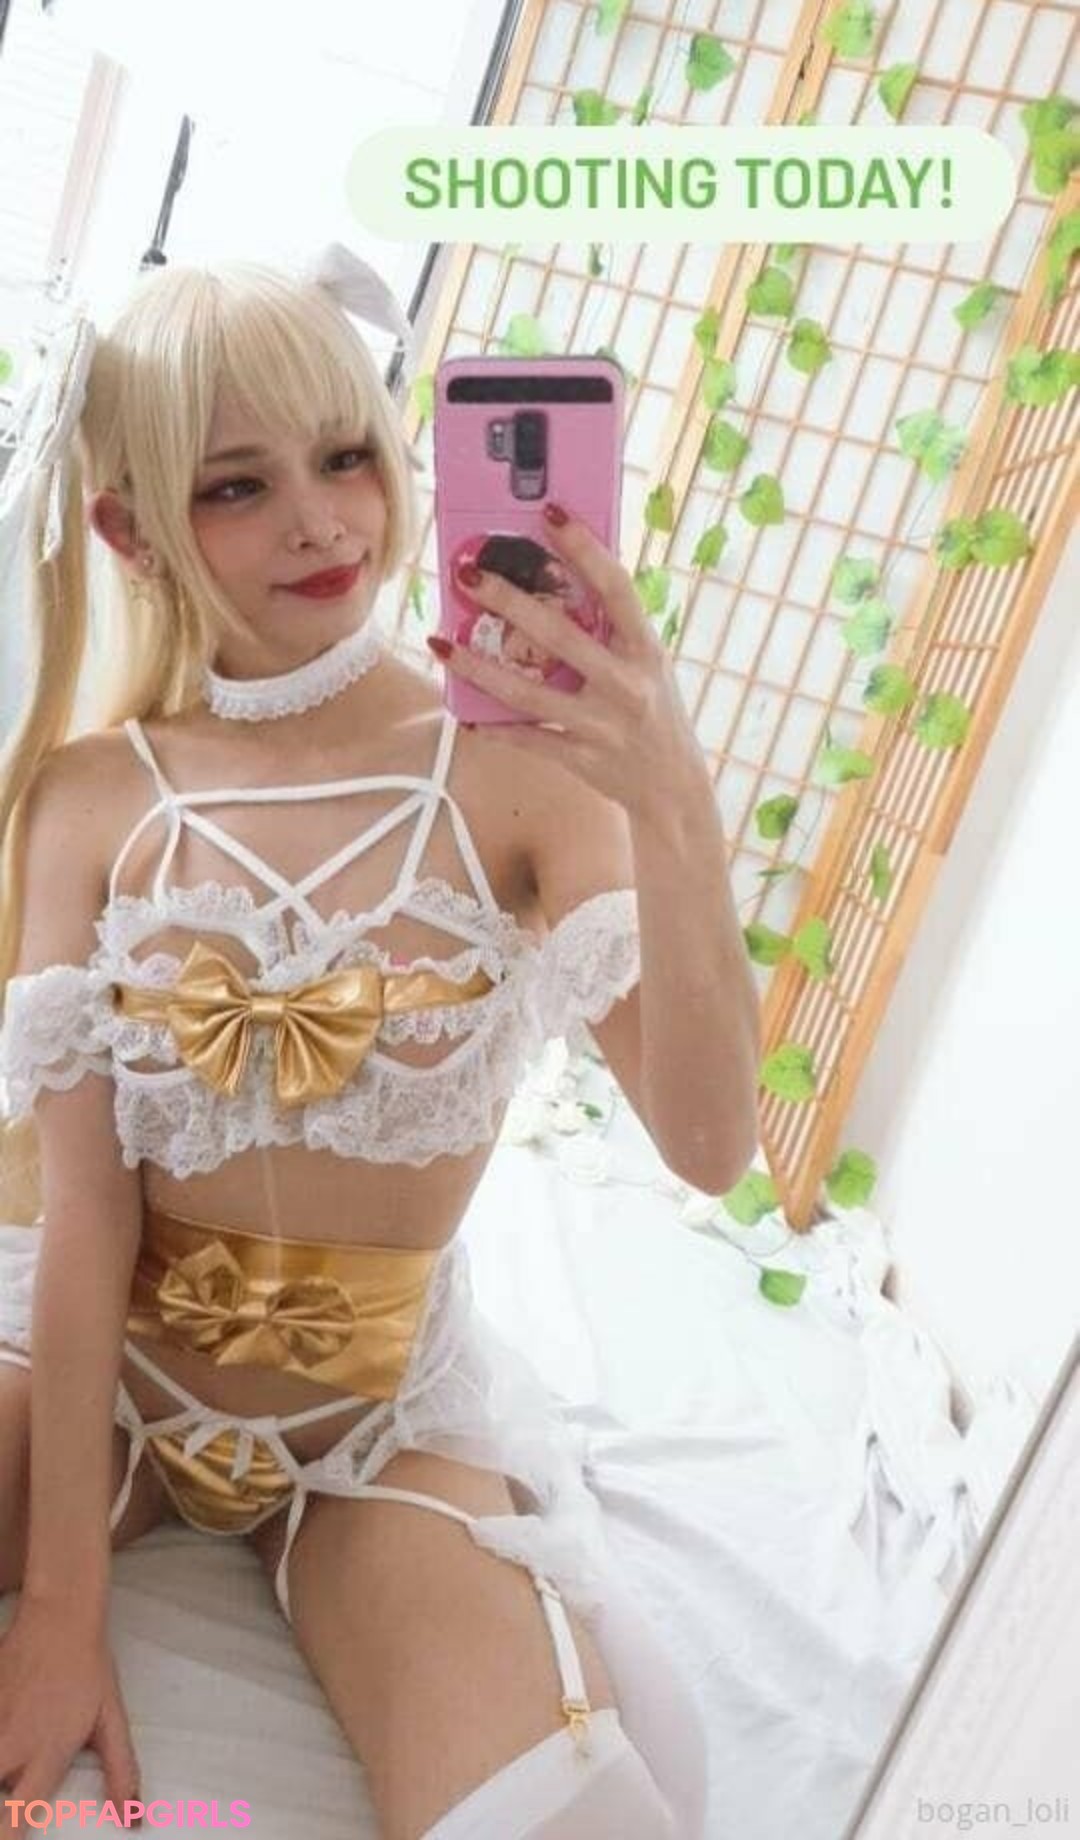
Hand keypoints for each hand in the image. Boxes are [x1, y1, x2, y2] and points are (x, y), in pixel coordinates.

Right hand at [0, 1601, 140, 1833]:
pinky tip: (8, 1728)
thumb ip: (121, 1771)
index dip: (8, 1836)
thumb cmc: (88, 1670)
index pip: (16, 1818)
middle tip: (17, 1782)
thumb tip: (132, 1819)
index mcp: (47, 1755)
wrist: (58, 1618)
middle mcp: (11, 1744)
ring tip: (13, 1760)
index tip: (11, 1835)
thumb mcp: (111, 1720)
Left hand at [431, 504, 709, 824]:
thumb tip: (562, 575)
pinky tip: (461, 711)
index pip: (616, 587)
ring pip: (527, 694)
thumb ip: (614, 629)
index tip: (550, 512)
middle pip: (559, 635)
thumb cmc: (655, 711)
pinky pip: (527, 740)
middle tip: (468, 574)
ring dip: (477, 666)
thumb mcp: (648, 664)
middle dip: (508, 601)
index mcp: (645, 649)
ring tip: (439, 641)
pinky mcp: (582, 758)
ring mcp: (602, 725)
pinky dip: (493, 727)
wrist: (674, 788)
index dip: (584, 547)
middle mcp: (626, 684)